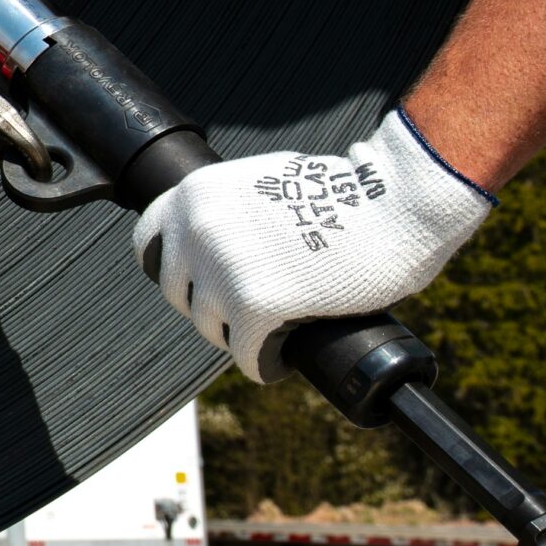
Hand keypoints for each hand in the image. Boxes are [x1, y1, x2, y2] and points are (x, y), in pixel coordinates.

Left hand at [132, 110, 492, 382]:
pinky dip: (265, 363)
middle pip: (179, 292)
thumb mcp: (260, 182)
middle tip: (248, 312)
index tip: (201, 283)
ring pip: (209, 327)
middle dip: (211, 306)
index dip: (177, 269)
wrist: (397, 203)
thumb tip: (207, 245)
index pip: (148, 243)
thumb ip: (227, 209)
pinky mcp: (255, 306)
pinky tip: (283, 358)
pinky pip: (246, 354)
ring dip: (238, 335)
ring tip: (273, 331)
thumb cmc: (343, 192)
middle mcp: (196, 229)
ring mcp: (222, 269)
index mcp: (194, 194)